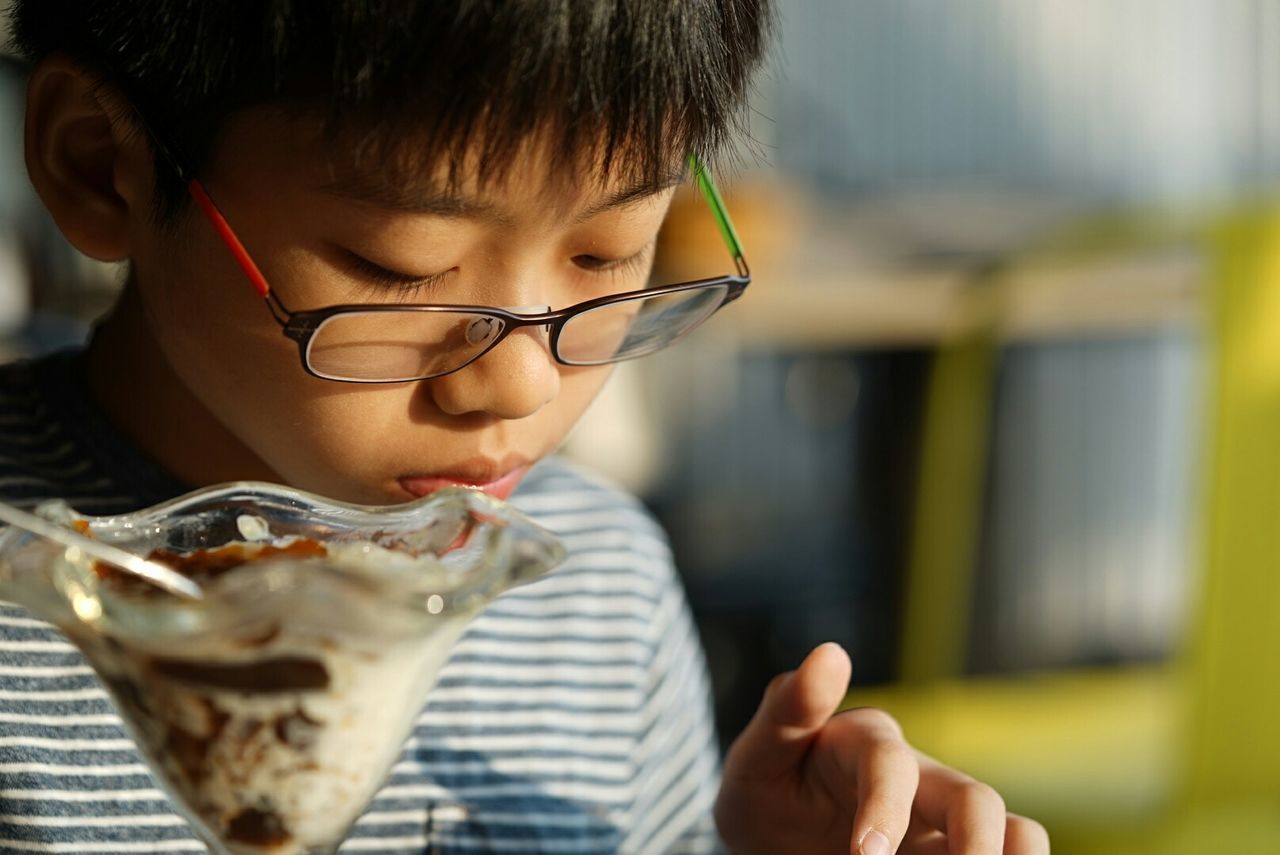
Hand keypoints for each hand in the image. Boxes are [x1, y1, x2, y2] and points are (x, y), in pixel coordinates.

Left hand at [714, 643, 1049, 853]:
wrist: (777, 835)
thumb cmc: (770, 787)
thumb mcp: (760, 754)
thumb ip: (789, 708)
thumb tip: (831, 653)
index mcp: (868, 741)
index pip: (890, 764)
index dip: (884, 808)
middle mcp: (921, 775)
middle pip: (975, 800)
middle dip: (974, 845)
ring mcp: (947, 818)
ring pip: (1014, 831)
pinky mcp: (960, 848)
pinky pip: (1016, 854)